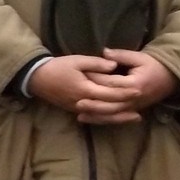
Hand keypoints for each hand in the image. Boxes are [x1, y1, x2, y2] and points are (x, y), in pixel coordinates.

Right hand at [27, 54, 141, 124]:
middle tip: (142, 103)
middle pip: (110, 107)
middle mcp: (84, 103)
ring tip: (136, 117)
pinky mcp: (76, 111)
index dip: (126, 92)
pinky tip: (117, 118)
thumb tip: (114, 65)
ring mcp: (80, 109)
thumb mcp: (77, 60)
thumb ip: (96, 64)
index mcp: (85, 89)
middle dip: (127, 105)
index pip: (110, 93)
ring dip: (120, 117)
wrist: (36, 78)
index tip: (140, 89)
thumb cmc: (58, 67)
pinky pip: (96, 117)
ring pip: (104, 116)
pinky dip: (108, 119)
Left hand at [73, 49, 179, 123]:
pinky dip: (103, 120)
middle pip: (110, 103)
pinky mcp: (132, 111)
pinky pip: (116, 118)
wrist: (170, 79)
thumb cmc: (154, 66)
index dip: (96, 80)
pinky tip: (89, 120)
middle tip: (76, 101)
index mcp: (135, 84)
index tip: (82, 77)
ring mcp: (134, 107)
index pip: (111, 83)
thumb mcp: (139, 57)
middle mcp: (134, 98)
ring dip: (96, 115)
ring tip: (79, 115)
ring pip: (112, 114)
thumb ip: (121, 56)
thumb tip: (104, 52)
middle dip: (93, 103)